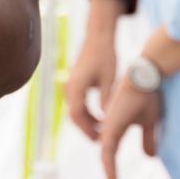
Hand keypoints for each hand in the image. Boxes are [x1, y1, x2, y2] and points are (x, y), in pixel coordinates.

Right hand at [64, 0, 123, 139]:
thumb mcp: (110, 79)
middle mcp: (69, 87)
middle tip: (100, 140)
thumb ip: (106, 100)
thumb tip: (108, 120)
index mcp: (77, 86)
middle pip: (73, 114)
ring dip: (86, 121)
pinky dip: (86, 112)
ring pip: (75, 109)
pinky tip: (100, 117)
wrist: (97, 38)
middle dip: (86, 128)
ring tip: (102, 131)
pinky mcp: (75, 83)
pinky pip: (77, 103)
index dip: (87, 128)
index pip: (77, 114)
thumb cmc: (105, 56)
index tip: (99, 139)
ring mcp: (70, 84)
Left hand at [99, 73, 160, 178]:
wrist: (145, 80)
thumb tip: (150, 157)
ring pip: (106, 157)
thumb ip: (147, 140)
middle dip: (111, 177)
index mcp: (115, 129)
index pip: (111, 153)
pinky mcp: (111, 127)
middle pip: (107, 158)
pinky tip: (111, 177)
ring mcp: (108, 128)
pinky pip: (108, 150)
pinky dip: (109, 165)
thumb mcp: (149, 124)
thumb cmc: (147, 97)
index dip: (113, 169)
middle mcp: (108, 129)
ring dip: (110, 175)